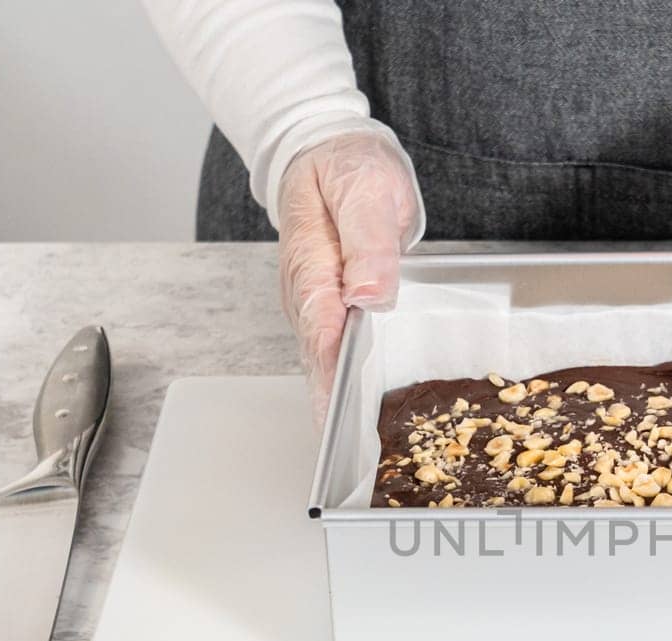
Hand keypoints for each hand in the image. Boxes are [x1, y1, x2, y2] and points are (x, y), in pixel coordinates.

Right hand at [277, 128, 423, 424]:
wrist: (324, 151)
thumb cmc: (348, 168)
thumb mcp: (367, 191)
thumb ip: (368, 243)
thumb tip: (368, 294)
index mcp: (312, 264)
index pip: (322, 330)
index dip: (333, 375)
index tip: (342, 415)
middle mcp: (304, 293)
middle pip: (317, 357)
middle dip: (332, 405)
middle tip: (350, 457)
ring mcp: (310, 305)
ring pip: (321, 361)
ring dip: (336, 402)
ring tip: (353, 453)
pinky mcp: (323, 310)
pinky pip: (331, 353)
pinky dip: (341, 383)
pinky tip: (355, 414)